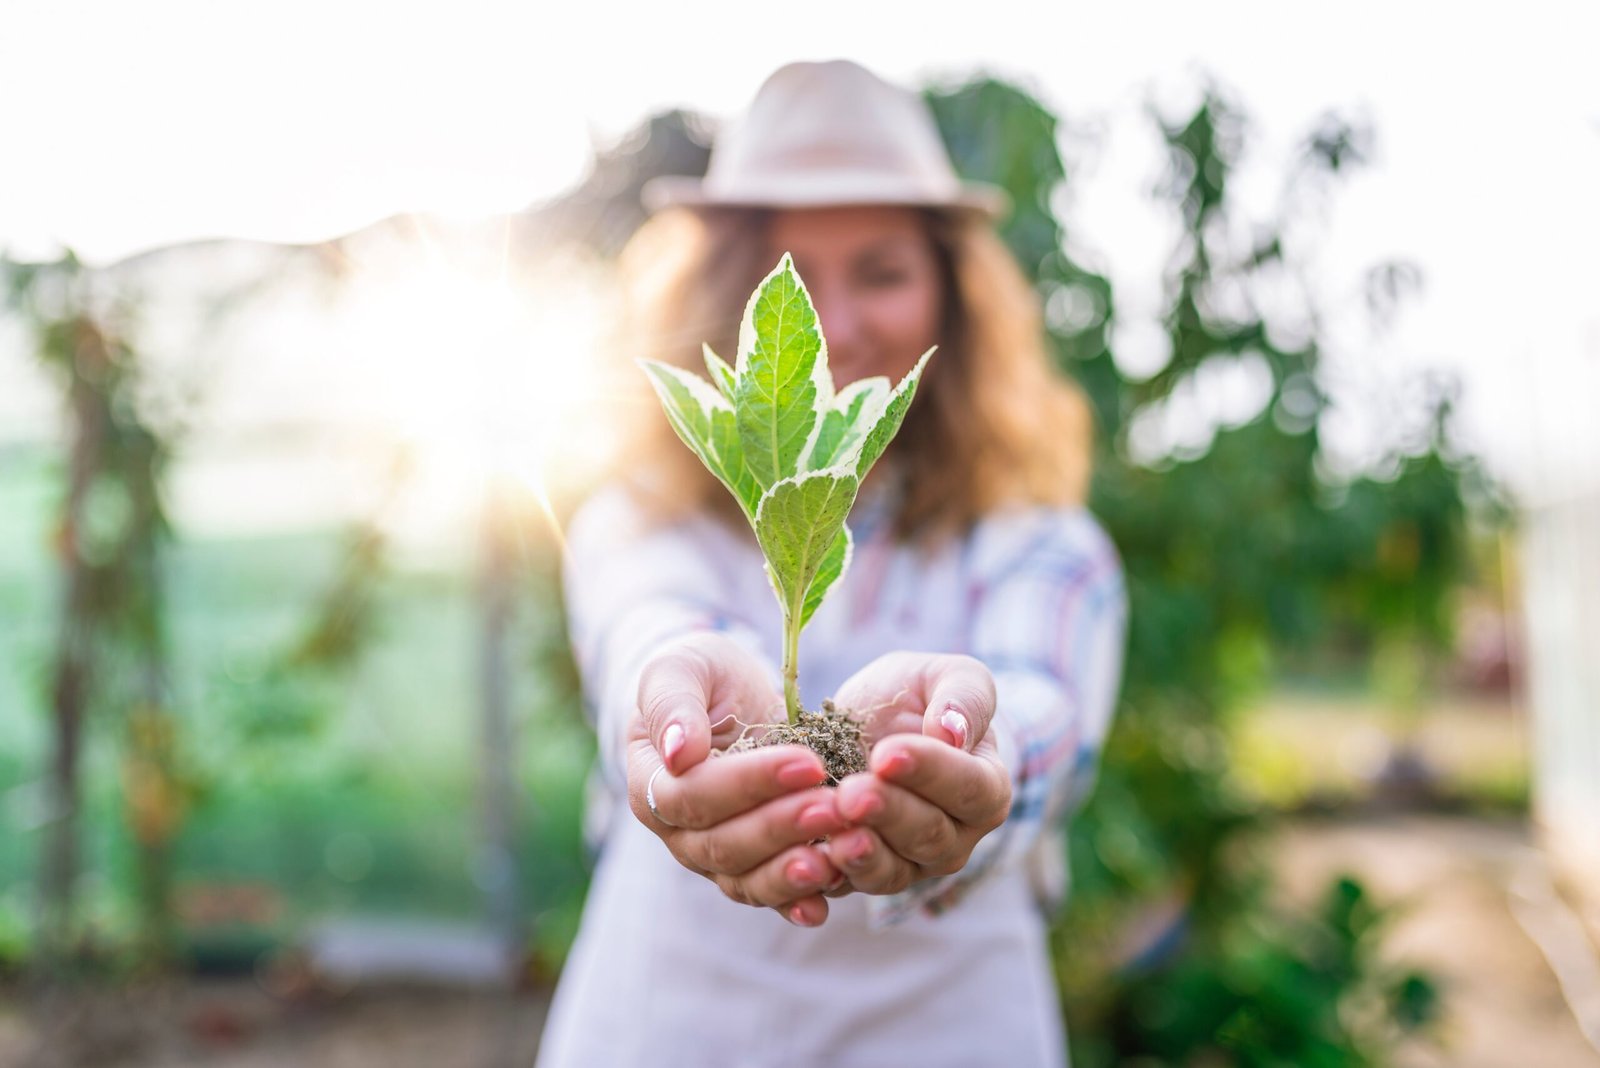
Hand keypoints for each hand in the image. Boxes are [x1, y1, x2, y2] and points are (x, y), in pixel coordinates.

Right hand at [626, 632, 849, 925]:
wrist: (730, 701)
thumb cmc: (702, 678)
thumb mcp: (682, 668)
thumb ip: (672, 703)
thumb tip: (678, 752)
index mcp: (650, 783)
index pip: (692, 797)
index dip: (748, 784)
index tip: (807, 762)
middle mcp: (677, 831)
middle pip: (722, 845)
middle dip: (781, 828)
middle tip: (835, 807)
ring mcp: (713, 857)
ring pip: (746, 879)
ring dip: (792, 872)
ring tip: (837, 857)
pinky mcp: (751, 868)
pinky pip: (769, 895)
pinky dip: (797, 902)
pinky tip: (829, 898)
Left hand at [823, 652, 1010, 894]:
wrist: (865, 724)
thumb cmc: (916, 696)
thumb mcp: (943, 676)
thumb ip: (962, 696)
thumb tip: (953, 730)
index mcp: (985, 788)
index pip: (970, 788)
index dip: (931, 773)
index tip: (887, 754)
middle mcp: (954, 836)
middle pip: (930, 835)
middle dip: (888, 813)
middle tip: (851, 793)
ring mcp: (910, 863)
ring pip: (892, 870)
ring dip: (862, 854)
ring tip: (834, 834)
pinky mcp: (863, 875)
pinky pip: (847, 884)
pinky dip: (827, 875)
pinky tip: (806, 857)